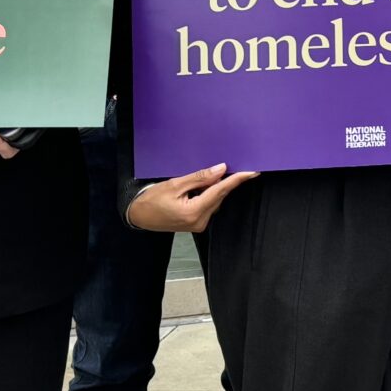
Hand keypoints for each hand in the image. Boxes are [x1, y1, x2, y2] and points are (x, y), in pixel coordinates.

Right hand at [127, 163, 256, 231]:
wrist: (139, 216)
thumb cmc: (152, 200)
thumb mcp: (175, 185)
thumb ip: (199, 178)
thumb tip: (220, 170)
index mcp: (194, 212)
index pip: (220, 192)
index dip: (237, 180)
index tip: (252, 172)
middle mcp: (200, 221)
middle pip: (219, 196)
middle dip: (227, 181)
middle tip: (236, 166)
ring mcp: (199, 224)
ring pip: (215, 200)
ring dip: (216, 187)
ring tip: (210, 176)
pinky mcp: (197, 223)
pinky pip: (209, 205)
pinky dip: (209, 194)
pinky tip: (204, 186)